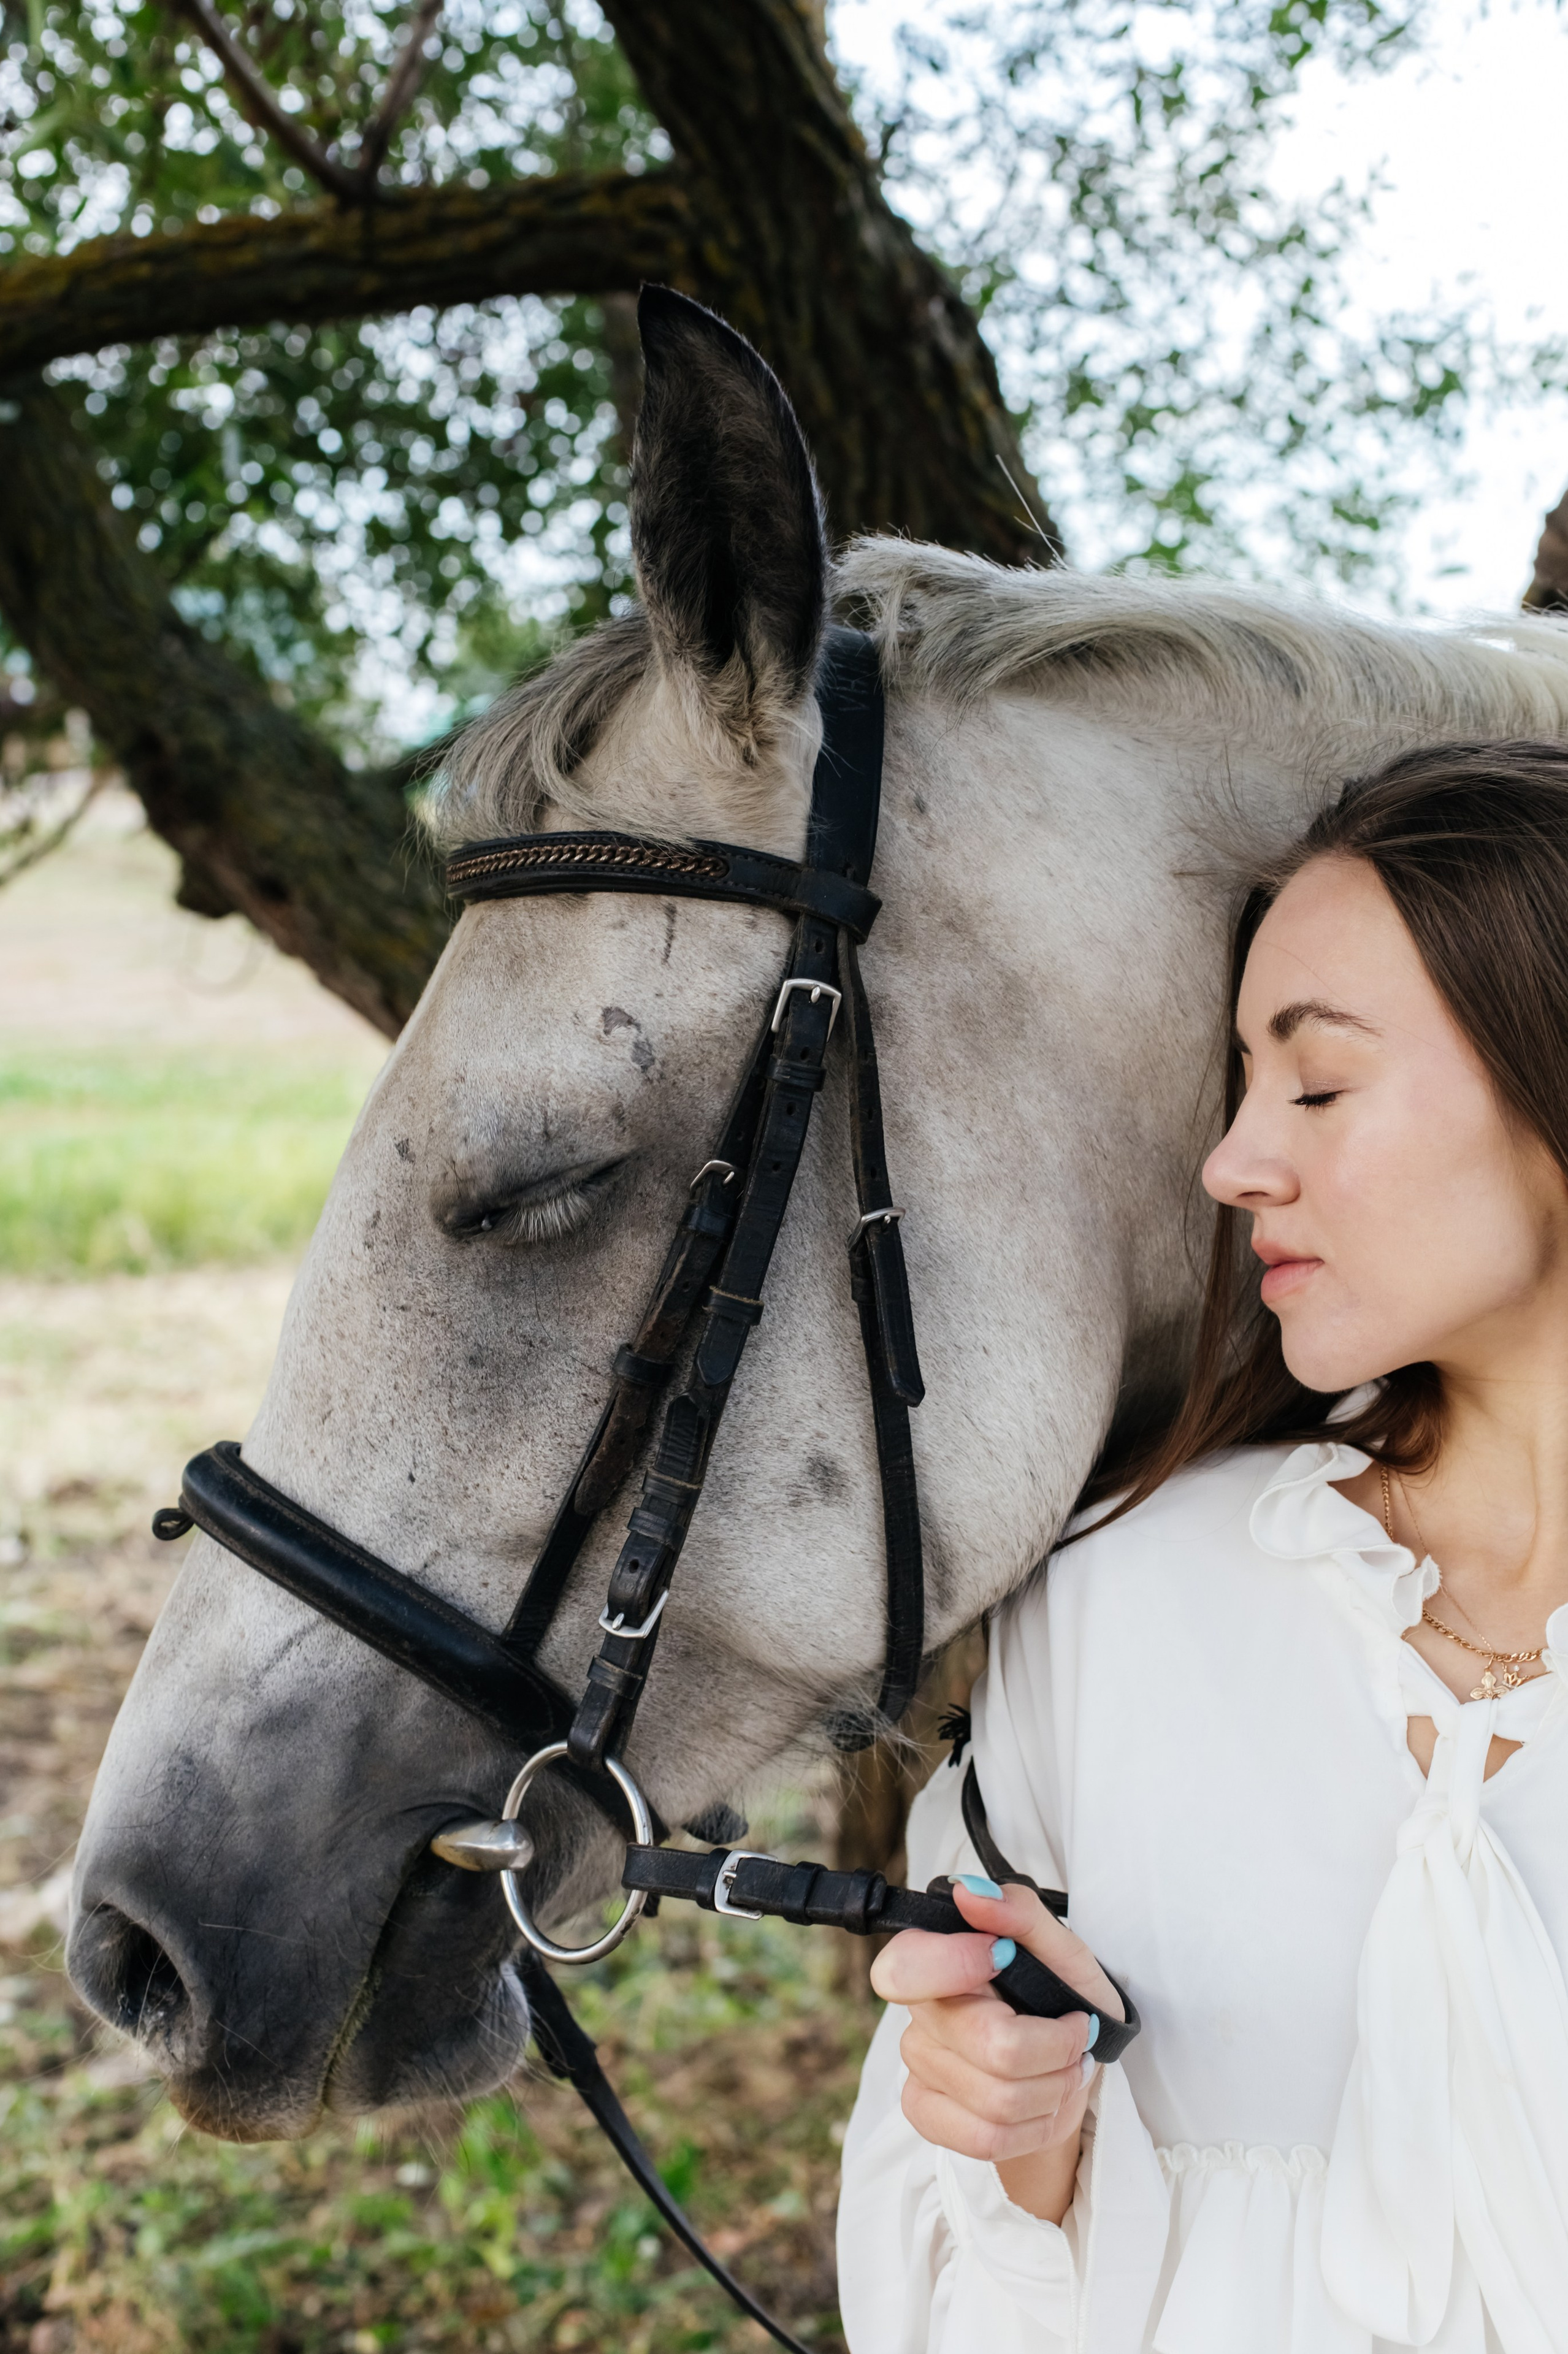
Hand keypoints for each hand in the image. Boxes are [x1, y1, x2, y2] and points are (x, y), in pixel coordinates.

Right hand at [870, 1876, 1123, 2221]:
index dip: (953, 1965)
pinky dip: (1036, 2125)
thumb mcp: (1063, 1949)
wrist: (1068, 2070)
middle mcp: (920, 2011)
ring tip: (1068, 2068)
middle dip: (1054, 2047)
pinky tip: (1046, 2103)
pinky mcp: (927, 2113)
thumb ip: (1020, 1912)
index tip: (1004, 1957)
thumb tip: (970, 1891)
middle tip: (1077, 2033)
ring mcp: (919, 2066)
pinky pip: (985, 2137)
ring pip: (997, 2099)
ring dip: (1055, 2088)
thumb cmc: (1064, 2000)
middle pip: (988, 2045)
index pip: (905, 1968)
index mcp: (937, 1958)